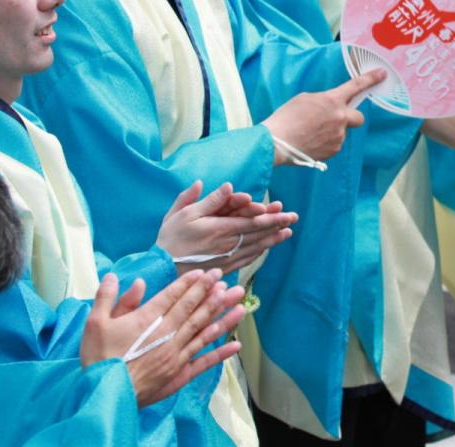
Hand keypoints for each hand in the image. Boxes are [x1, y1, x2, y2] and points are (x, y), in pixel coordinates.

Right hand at [80, 270, 246, 406]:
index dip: (191, 283)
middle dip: (212, 293)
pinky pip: (204, 360)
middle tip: (227, 280)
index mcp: (149, 319)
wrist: (105, 393)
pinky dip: (221, 352)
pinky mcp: (180, 372)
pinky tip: (236, 345)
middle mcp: (168, 333)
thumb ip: (107, 297)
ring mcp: (177, 353)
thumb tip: (114, 276)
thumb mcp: (95, 323)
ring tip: (240, 303)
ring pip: (205, 330)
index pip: (174, 296)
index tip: (207, 273)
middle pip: (194, 309)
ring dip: (223, 315)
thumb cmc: (99, 358)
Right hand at [155, 181, 297, 273]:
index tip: (285, 211)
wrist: (161, 268)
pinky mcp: (224, 267)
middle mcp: (228, 244)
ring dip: (273, 239)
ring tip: (287, 233)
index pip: (253, 221)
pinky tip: (267, 246)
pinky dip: (259, 251)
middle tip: (293, 218)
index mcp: (220, 228)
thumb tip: (228, 185)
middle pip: (259, 233)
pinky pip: (247, 258)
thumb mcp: (183, 213)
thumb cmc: (170, 238)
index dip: (271, 216)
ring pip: (256, 247)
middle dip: (278, 224)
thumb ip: (208, 200)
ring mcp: (228, 258)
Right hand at [261, 71, 384, 165]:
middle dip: (350, 117)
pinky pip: (335, 144)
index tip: (381, 74)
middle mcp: (340, 118)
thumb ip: (324, 101)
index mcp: (332, 101)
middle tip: (335, 118)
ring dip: (333, 131)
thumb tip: (330, 107)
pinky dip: (327, 142)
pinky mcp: (334, 150)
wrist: (277, 142)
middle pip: (358, 117)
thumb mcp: (305, 99)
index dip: (370, 79)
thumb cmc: (287, 118)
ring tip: (312, 132)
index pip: (356, 86)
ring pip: (343, 132)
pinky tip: (312, 141)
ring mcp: (339, 136)